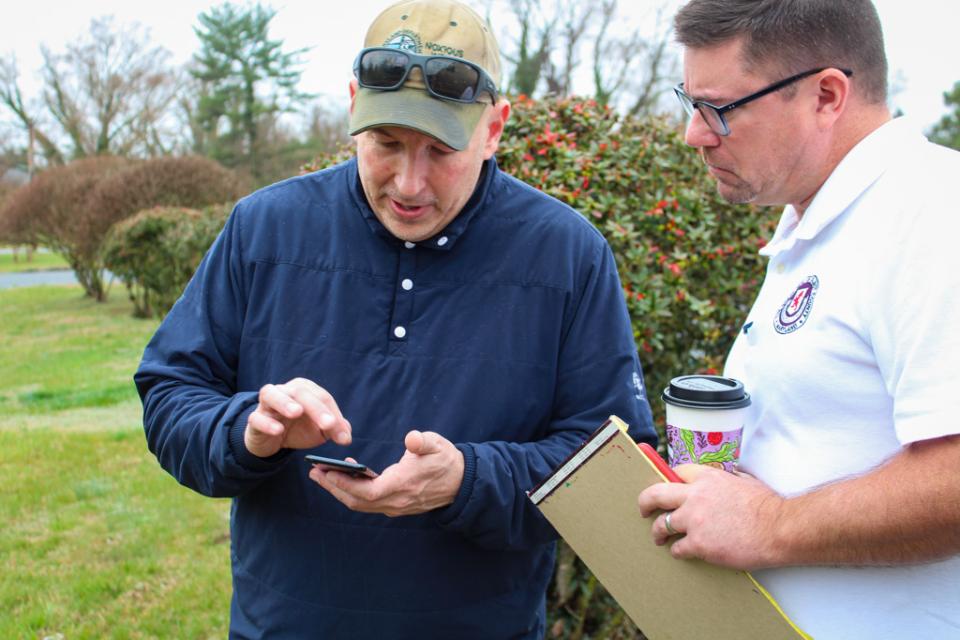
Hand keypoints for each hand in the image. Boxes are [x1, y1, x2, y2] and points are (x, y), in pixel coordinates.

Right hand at [244, 378, 351, 457]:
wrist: (271, 440)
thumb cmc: (298, 428)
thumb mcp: (319, 430)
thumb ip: (334, 429)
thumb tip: (346, 435)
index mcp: (305, 389)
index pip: (322, 397)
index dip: (335, 416)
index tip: (344, 437)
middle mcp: (285, 390)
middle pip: (301, 393)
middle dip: (317, 409)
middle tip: (329, 424)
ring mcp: (267, 403)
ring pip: (272, 394)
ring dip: (285, 402)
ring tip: (297, 412)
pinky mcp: (254, 418)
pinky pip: (257, 417)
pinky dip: (267, 423)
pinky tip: (278, 430)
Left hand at [309, 430, 464, 516]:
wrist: (461, 482)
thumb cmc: (446, 460)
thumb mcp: (437, 445)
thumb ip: (423, 442)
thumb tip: (412, 438)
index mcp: (402, 485)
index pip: (366, 492)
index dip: (344, 484)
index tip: (326, 472)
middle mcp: (396, 502)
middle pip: (356, 501)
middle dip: (333, 488)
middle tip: (314, 473)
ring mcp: (395, 507)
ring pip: (360, 504)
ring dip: (340, 491)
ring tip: (322, 475)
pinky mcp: (396, 505)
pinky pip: (368, 502)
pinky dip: (353, 492)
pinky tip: (347, 475)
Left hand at [637, 464, 785, 569]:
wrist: (778, 528)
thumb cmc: (766, 506)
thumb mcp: (742, 481)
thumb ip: (726, 480)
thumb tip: (725, 481)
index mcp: (707, 477)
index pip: (676, 472)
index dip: (669, 480)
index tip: (666, 489)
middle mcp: (695, 496)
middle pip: (655, 495)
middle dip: (645, 503)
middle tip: (643, 510)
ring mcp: (694, 520)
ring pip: (661, 525)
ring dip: (657, 533)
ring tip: (658, 538)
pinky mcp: (699, 543)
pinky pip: (677, 548)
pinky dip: (677, 551)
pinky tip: (682, 552)